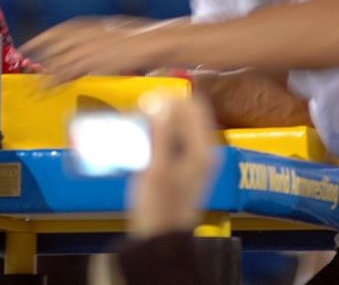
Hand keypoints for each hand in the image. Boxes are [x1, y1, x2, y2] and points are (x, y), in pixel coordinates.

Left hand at [20, 16, 178, 82]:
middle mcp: (86, 35)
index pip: (62, 30)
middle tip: (22, 63)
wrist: (156, 42)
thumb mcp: (119, 36)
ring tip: (31, 87)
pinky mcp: (92, 63)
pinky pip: (67, 73)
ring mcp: (88, 48)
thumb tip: (97, 51)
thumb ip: (103, 42)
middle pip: (55, 45)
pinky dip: (54, 81)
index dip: (43, 38)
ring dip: (43, 74)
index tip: (29, 44)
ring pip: (58, 61)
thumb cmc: (144, 40)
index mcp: (93, 25)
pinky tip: (46, 89)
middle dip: (38, 55)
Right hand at [128, 93, 216, 238]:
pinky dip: (157, 135)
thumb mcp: (155, 167)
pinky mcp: (181, 168)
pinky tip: (139, 141)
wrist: (160, 241)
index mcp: (202, 149)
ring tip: (135, 123)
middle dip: (162, 108)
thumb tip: (160, 101)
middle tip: (138, 110)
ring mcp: (193, 160)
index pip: (193, 107)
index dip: (170, 97)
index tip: (145, 98)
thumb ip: (160, 132)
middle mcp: (202, 151)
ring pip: (177, 127)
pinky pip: (172, 141)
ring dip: (158, 121)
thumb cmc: (158, 206)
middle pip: (186, 115)